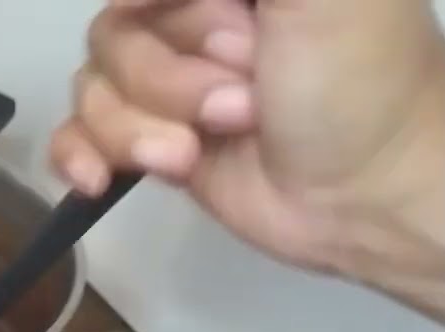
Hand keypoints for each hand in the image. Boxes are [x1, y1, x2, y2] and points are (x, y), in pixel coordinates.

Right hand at [51, 0, 444, 318]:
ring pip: (92, 89)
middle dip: (166, 82)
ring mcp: (168, 86)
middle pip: (113, 33)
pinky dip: (81, 156)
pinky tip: (100, 180)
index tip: (239, 44)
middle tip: (242, 106)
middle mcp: (196, 19)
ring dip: (137, 131)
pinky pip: (76, 136)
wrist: (367, 199)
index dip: (169, 14)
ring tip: (194, 155)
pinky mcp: (151, 144)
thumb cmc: (357, 82)